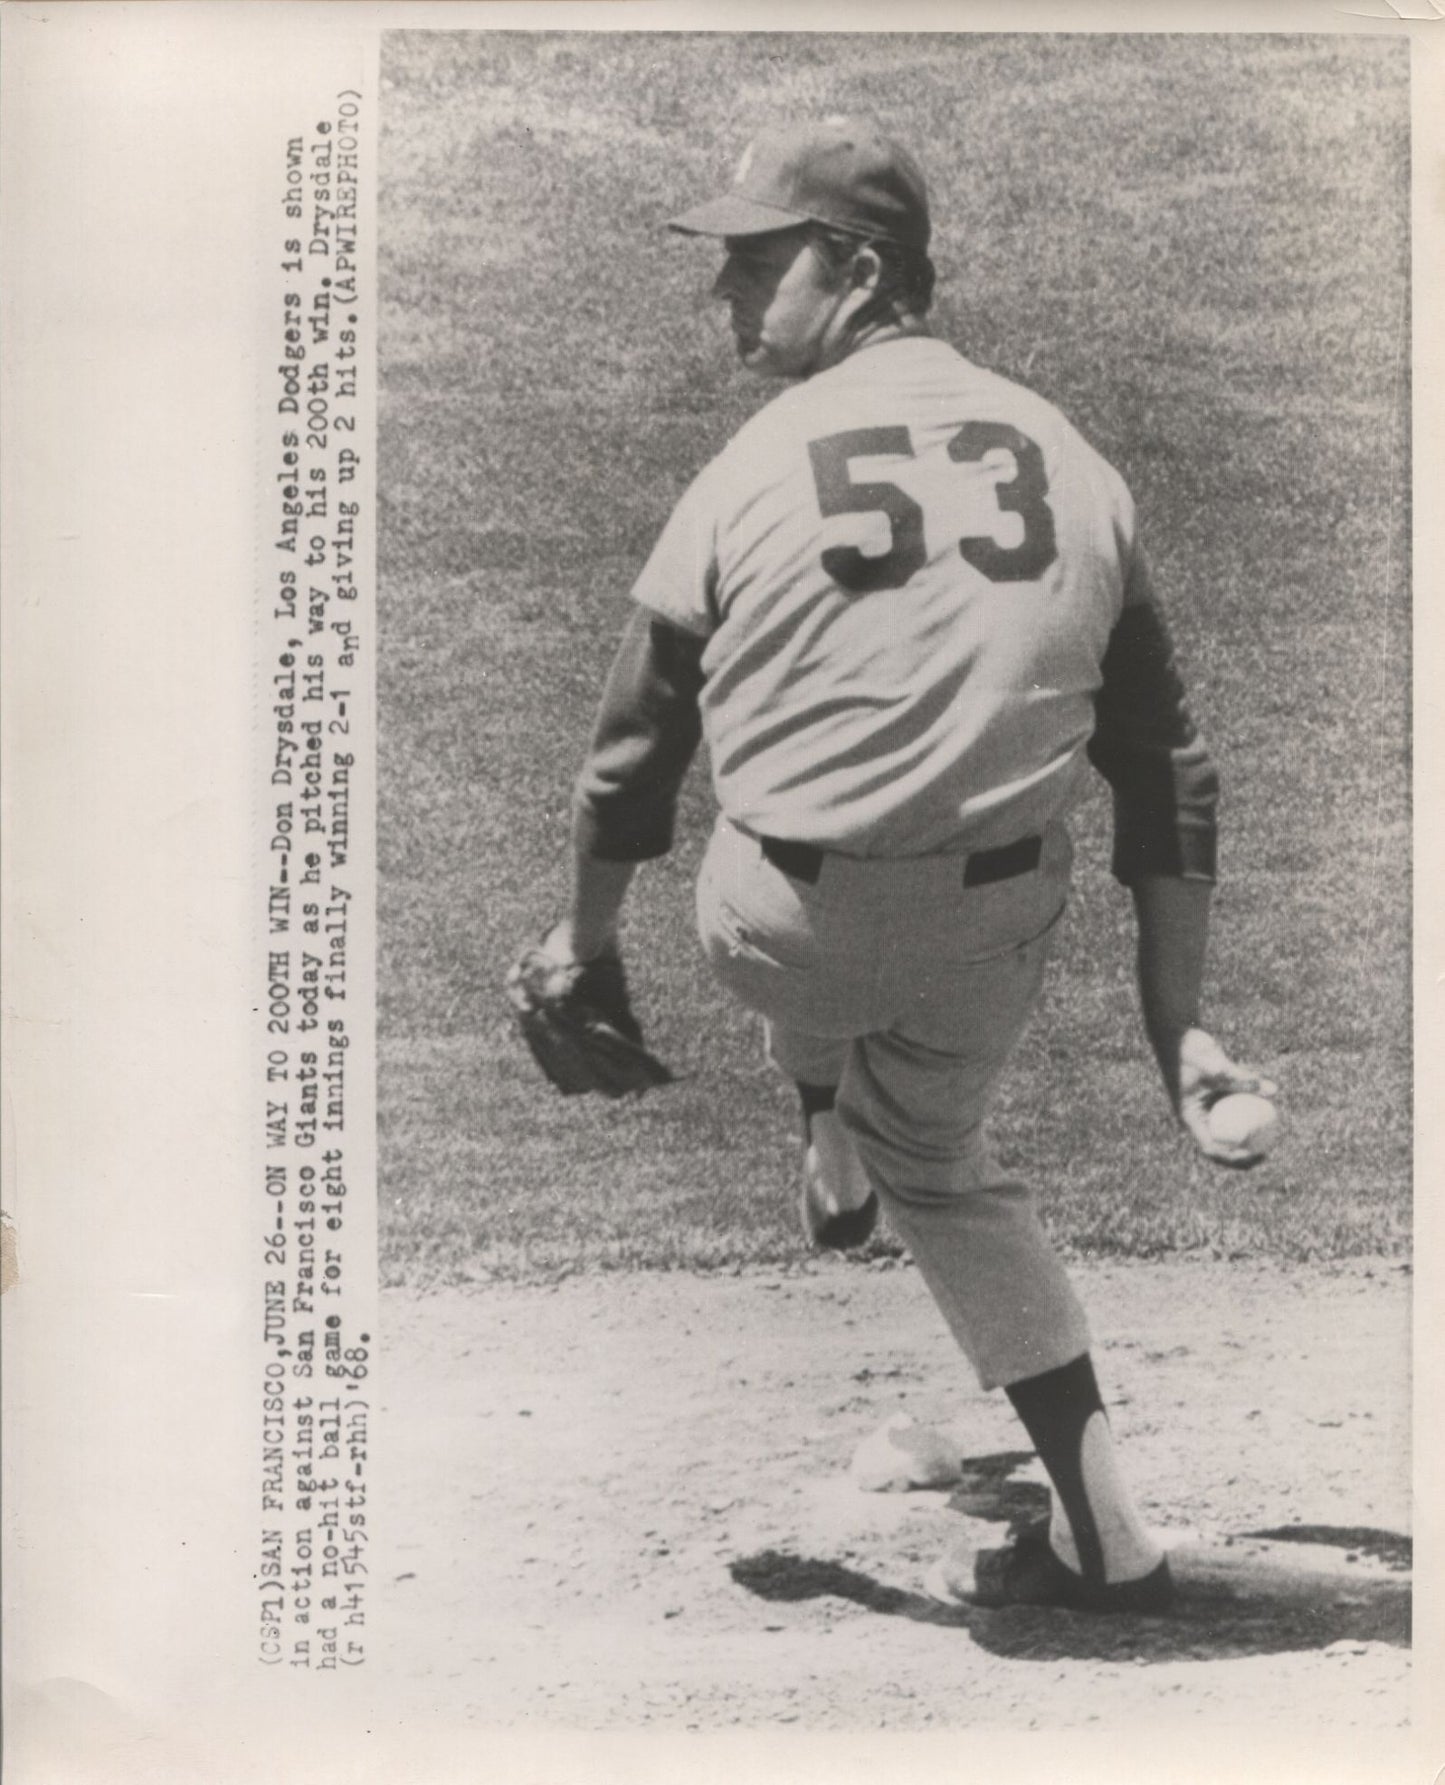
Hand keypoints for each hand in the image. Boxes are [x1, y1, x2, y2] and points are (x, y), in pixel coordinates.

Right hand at [1174, 1027, 1277, 1168]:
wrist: (1177, 1033)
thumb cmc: (1190, 1050)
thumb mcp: (1216, 1067)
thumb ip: (1242, 1078)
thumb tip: (1273, 1091)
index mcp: (1191, 1118)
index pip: (1212, 1148)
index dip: (1233, 1158)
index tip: (1254, 1154)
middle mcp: (1198, 1117)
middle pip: (1222, 1145)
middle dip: (1245, 1153)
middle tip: (1268, 1152)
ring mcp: (1206, 1107)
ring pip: (1230, 1129)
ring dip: (1249, 1136)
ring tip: (1273, 1138)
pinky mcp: (1215, 1096)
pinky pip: (1235, 1110)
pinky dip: (1249, 1113)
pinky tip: (1269, 1111)